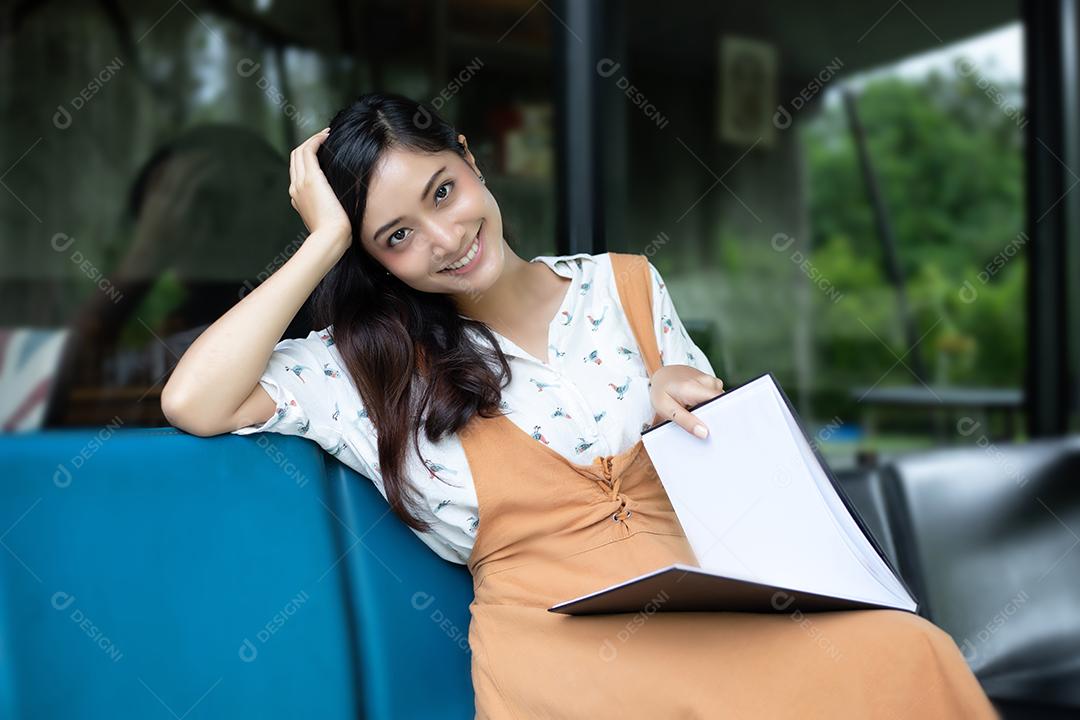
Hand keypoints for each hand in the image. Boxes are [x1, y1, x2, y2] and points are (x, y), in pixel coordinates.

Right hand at [289, 128, 350, 242]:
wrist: (330, 238)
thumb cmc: (336, 234)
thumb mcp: (330, 220)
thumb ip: (331, 208)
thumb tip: (342, 205)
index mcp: (298, 198)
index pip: (298, 171)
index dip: (308, 158)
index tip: (323, 152)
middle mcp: (295, 188)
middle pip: (295, 158)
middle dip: (309, 145)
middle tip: (325, 139)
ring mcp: (300, 183)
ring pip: (300, 152)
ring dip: (313, 140)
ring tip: (326, 135)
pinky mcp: (311, 179)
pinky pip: (308, 151)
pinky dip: (316, 140)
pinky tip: (327, 136)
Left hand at [649, 365, 724, 438]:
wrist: (663, 375)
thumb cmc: (662, 391)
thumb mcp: (666, 409)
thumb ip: (685, 421)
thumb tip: (703, 432)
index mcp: (693, 387)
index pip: (718, 402)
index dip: (720, 417)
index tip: (715, 430)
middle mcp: (706, 381)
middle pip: (722, 404)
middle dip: (715, 417)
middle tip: (701, 425)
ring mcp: (711, 380)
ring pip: (720, 402)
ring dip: (712, 411)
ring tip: (696, 413)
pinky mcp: (713, 383)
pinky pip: (717, 398)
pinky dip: (711, 405)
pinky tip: (699, 407)